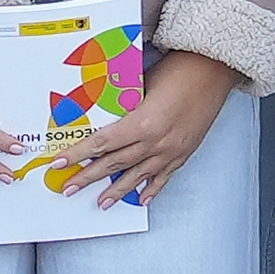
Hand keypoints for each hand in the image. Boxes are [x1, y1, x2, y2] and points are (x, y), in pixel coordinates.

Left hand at [63, 52, 241, 205]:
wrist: (214, 71)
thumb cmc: (179, 70)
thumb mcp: (142, 84)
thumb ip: (124, 104)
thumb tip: (103, 114)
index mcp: (142, 123)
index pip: (101, 143)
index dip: (78, 154)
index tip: (60, 163)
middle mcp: (155, 142)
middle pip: (115, 164)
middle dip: (89, 177)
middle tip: (70, 188)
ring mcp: (171, 150)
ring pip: (138, 176)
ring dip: (117, 191)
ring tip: (101, 203)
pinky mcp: (184, 152)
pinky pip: (164, 176)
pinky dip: (152, 189)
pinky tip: (141, 199)